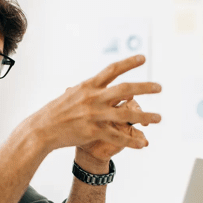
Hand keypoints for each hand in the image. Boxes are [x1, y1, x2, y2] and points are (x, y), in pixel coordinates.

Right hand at [27, 55, 160, 154]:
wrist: (42, 129)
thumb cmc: (56, 112)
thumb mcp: (71, 94)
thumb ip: (87, 89)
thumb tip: (96, 82)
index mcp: (88, 86)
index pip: (112, 70)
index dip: (128, 63)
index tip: (143, 58)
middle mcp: (93, 97)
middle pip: (125, 89)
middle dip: (145, 87)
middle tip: (160, 87)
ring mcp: (94, 114)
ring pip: (126, 114)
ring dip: (145, 116)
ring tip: (159, 118)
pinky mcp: (94, 131)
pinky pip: (117, 136)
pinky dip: (132, 141)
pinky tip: (143, 144)